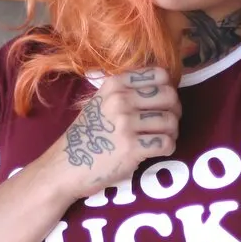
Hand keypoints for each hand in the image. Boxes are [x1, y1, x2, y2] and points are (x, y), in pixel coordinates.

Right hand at [34, 66, 178, 202]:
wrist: (65, 166)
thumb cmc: (87, 135)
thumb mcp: (101, 102)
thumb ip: (127, 91)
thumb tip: (165, 88)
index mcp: (115, 85)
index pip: (160, 75)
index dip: (168, 89)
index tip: (163, 103)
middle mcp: (120, 100)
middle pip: (170, 96)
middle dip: (174, 111)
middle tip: (167, 124)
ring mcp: (126, 124)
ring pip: (170, 121)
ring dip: (172, 132)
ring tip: (162, 138)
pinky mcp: (131, 148)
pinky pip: (166, 143)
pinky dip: (168, 148)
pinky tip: (158, 150)